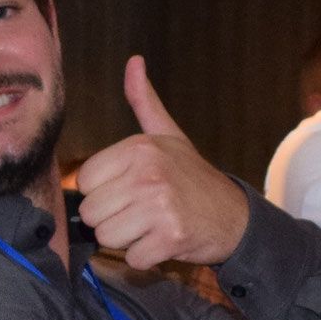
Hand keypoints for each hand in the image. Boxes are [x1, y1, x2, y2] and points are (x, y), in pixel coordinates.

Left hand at [76, 56, 249, 268]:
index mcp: (140, 148)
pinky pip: (131, 258)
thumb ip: (144, 101)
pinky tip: (163, 241)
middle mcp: (148, 174)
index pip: (85, 182)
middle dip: (112, 219)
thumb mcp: (168, 135)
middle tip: (141, 212)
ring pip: (107, 237)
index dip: (104, 192)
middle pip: (92, 213)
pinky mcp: (170, 238)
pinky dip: (145, 256)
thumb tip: (134, 61)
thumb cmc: (193, 178)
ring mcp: (160, 207)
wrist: (235, 216)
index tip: (129, 190)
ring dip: (127, 240)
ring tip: (151, 225)